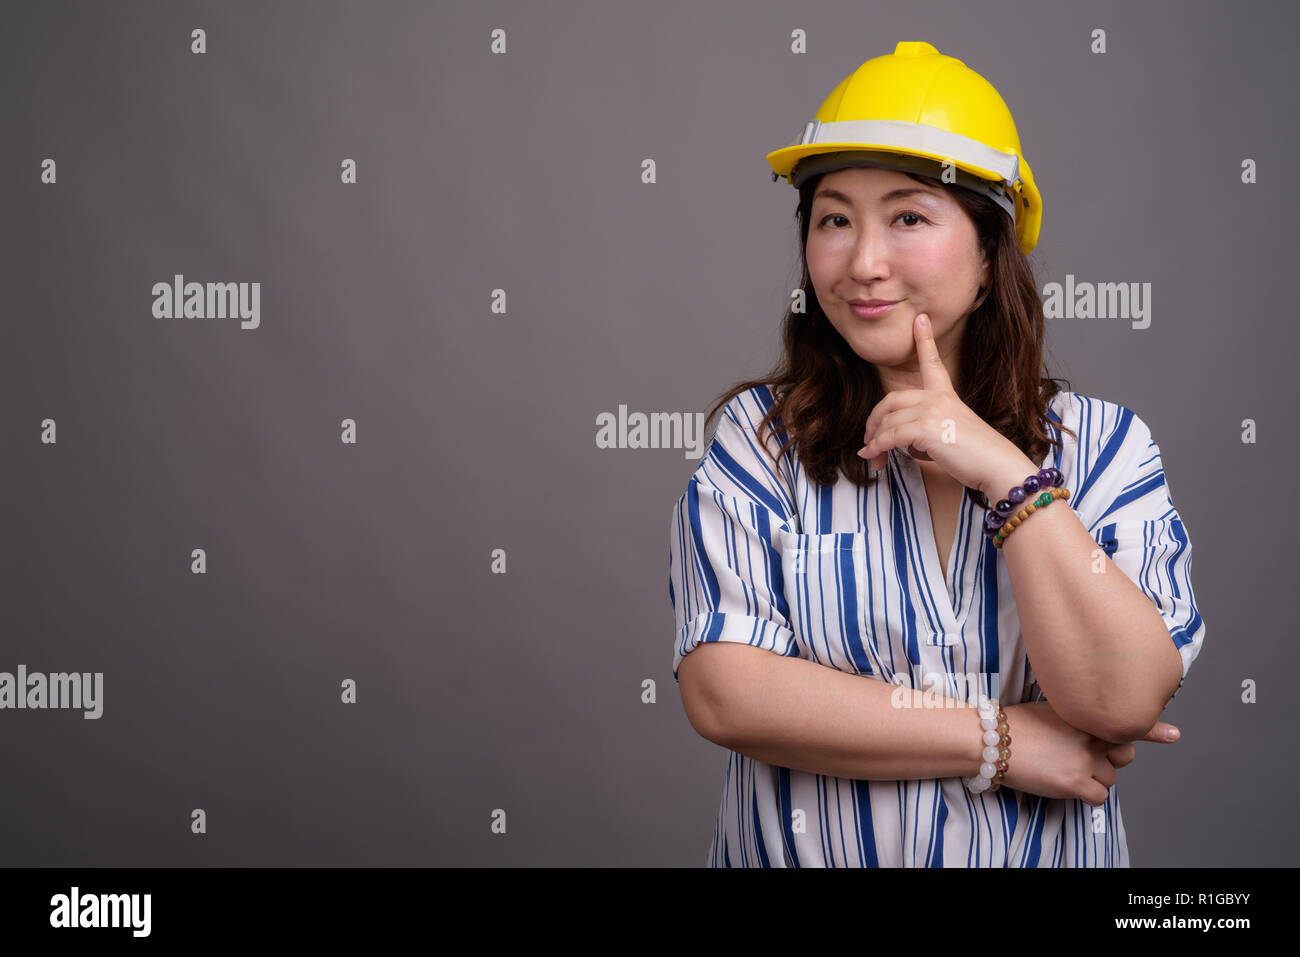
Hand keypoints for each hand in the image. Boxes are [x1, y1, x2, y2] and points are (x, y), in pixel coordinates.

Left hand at [856, 312, 1036, 496]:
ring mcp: (933, 411)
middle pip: (891, 400)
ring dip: (874, 443)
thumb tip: (896, 442)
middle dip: (873, 421)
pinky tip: (872, 456)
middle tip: (867, 439)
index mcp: (946, 395)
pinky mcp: (928, 429)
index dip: (925, 339)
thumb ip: (924, 430)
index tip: (920, 319)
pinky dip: (876, 448)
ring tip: (871, 457)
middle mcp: (939, 398)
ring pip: (887, 423)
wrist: (997, 467)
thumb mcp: (949, 434)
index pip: (932, 362)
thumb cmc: (976, 456)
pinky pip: (890, 437)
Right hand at [998, 701, 1180, 806]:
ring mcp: (1084, 759)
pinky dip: (1087, 794)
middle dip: (1111, 758)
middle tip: (1084, 756)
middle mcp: (1090, 735)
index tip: (1174, 734)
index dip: (1154, 729)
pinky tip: (1067, 784)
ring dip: (1095, 777)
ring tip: (1065, 768)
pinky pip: (1099, 797)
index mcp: (1085, 714)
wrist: (992, 739)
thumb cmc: (1016, 725)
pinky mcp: (1074, 781)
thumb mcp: (1051, 708)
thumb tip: (1094, 731)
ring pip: (1111, 778)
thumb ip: (1078, 716)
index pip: (1126, 722)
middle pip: (1125, 754)